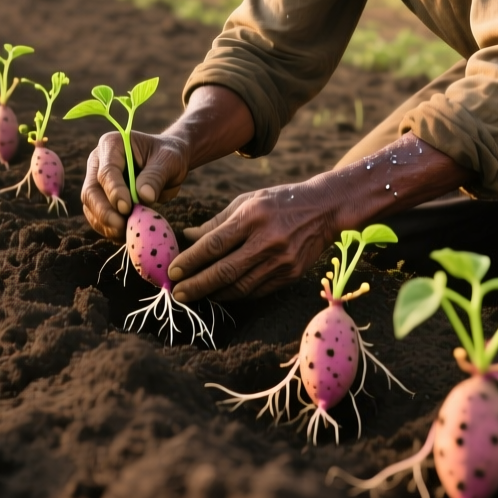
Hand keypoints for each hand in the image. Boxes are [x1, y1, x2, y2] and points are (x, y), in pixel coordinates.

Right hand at [80, 131, 189, 241]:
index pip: (107, 171)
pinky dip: (109, 229)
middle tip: (121, 226)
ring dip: (105, 224)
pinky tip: (125, 235)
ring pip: (90, 206)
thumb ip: (156, 176)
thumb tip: (143, 197)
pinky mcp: (101, 199)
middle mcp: (98, 162)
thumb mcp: (169, 161)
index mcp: (112, 145)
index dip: (114, 191)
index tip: (127, 208)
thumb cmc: (169, 156)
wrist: (168, 163)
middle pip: (91, 191)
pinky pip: (97, 217)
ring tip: (126, 233)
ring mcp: (97, 181)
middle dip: (104, 212)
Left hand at [168, 178, 340, 302]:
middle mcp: (267, 240)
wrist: (324, 209)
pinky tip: (220, 294)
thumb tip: (187, 237)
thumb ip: (217, 221)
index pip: (214, 244)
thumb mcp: (248, 201)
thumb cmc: (279, 202)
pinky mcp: (290, 274)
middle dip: (197, 285)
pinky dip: (236, 295)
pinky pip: (257, 291)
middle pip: (225, 270)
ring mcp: (281, 260)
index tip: (172, 271)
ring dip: (214, 294)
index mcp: (252, 216)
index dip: (191, 260)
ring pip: (240, 286)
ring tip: (194, 296)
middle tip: (177, 293)